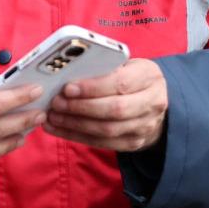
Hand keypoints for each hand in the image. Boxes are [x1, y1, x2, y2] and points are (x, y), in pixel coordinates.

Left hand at [44, 59, 167, 151]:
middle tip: (56, 103)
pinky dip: (77, 136)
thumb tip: (68, 72)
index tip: (67, 88)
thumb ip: (104, 67)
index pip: (120, 83)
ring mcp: (145, 126)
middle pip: (114, 110)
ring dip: (75, 124)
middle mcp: (152, 103)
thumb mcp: (125, 64)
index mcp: (149, 76)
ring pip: (107, 130)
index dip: (92, 88)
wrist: (155, 101)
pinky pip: (102, 143)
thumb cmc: (132, 77)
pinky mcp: (134, 143)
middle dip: (80, 107)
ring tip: (53, 117)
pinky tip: (59, 128)